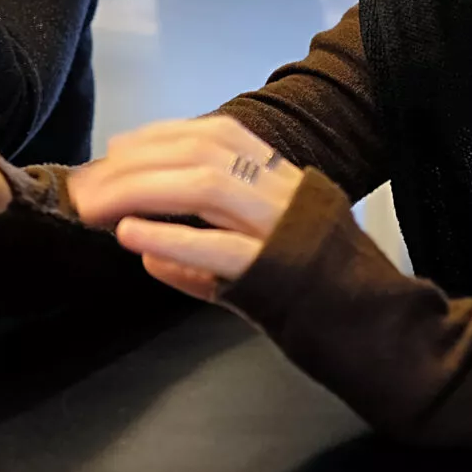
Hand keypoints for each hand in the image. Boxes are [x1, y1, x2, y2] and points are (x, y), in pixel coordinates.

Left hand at [67, 116, 303, 300]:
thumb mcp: (263, 264)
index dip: (161, 137)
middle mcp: (286, 195)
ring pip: (208, 188)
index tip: (116, 150)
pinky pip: (221, 248)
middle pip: (203, 155)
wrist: (383, 336)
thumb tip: (147, 254)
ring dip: (143, 191)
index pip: (217, 135)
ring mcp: (286, 231)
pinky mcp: (282, 274)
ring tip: (98, 209)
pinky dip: (172, 238)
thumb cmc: (321, 299)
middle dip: (136, 164)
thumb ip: (205, 259)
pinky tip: (133, 237)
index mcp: (285, 181)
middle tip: (87, 187)